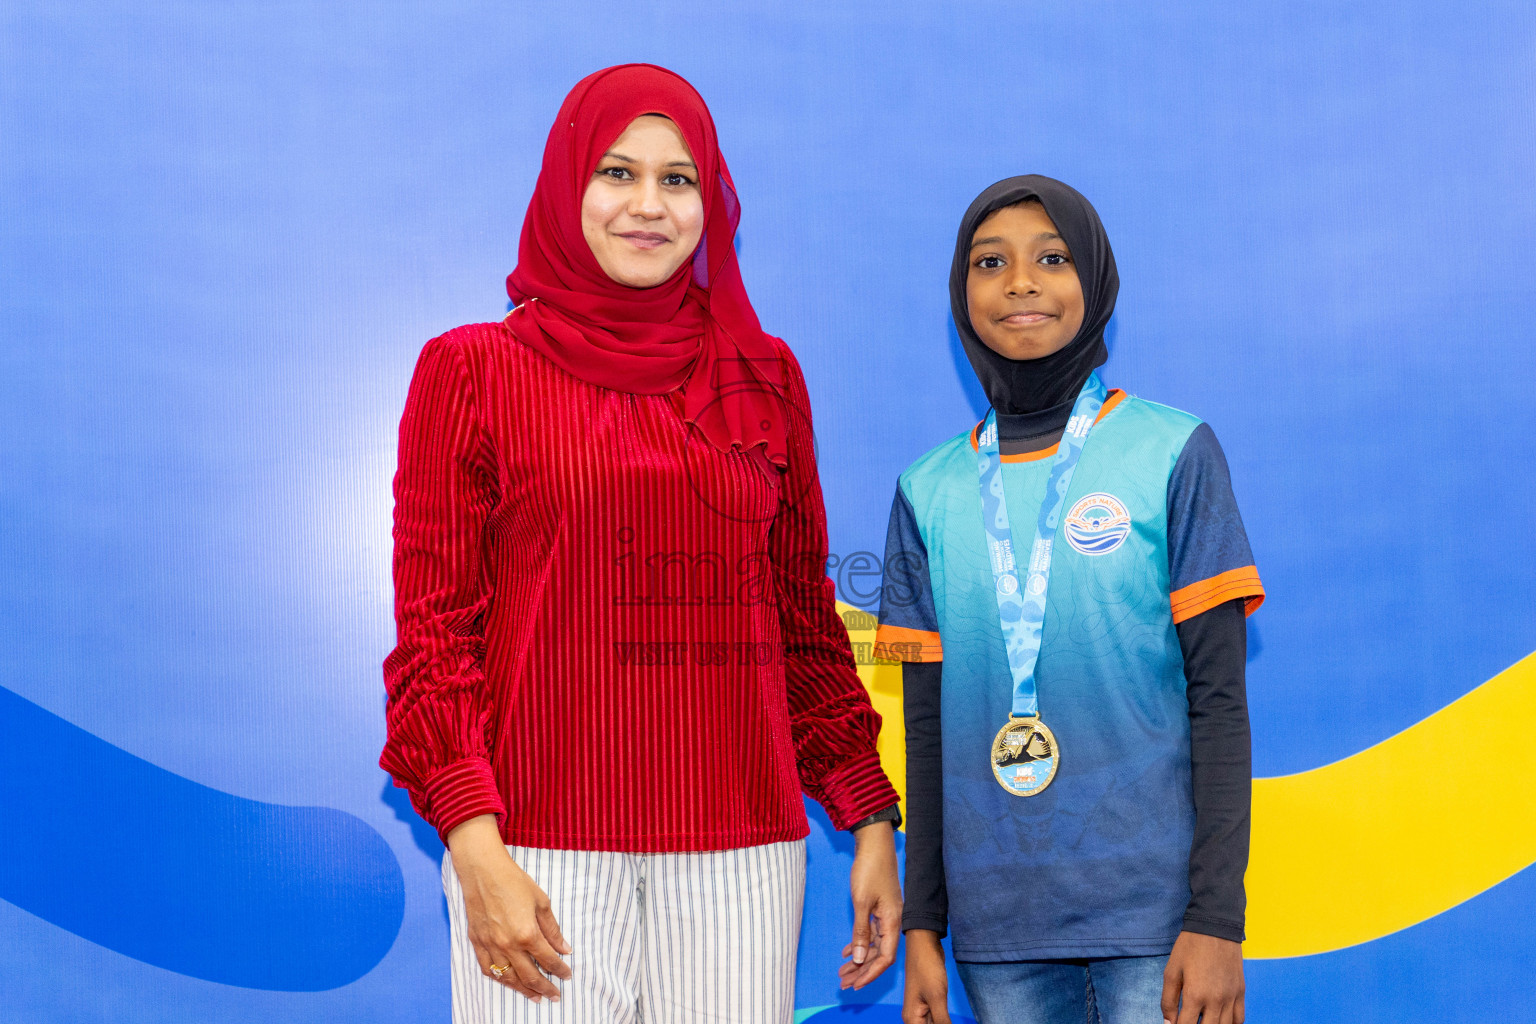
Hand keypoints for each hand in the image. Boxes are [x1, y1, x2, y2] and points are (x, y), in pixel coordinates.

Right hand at [446, 815, 572, 1001]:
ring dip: (523, 989)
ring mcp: (490, 945)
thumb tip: (564, 948)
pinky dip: (500, 979)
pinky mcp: (477, 942)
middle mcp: (508, 945)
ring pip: (508, 978)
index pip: (548, 960)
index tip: (567, 975)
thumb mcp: (541, 902)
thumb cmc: (514, 882)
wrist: (483, 871)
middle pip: (529, 975)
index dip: (560, 969)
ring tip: (535, 996)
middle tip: (555, 995)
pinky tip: (508, 982)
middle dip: (545, 988)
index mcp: (527, 933)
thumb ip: (552, 929)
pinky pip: (488, 969)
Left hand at [839, 821, 901, 988]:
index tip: (855, 985)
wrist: (874, 845)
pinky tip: (847, 952)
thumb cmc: (869, 870)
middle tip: (843, 983)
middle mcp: (892, 922)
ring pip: (874, 945)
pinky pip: (871, 933)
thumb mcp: (861, 903)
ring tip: (842, 972)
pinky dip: (859, 943)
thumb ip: (861, 932)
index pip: (885, 958)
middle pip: (879, 955)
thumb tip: (860, 959)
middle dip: (862, 971)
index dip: (871, 974)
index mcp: (892, 922)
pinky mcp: (880, 909)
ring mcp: (886, 915)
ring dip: (859, 959)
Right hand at [902, 929, 950, 1023]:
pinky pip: (938, 1019)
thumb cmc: (927, 967)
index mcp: (912, 1019)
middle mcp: (914, 1017)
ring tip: (951, 1015)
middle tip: (949, 1016)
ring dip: (945, 1023)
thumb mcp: (937, 998)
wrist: (924, 944)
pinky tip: (951, 1019)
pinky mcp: (930, 1003)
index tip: (947, 1021)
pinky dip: (945, 1021)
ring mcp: (922, 1010)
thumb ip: (942, 1022)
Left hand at [1161, 930, 1243, 1023]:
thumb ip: (1168, 1000)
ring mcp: (1231, 997)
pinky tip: (1219, 1019)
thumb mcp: (1171, 971)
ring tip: (1202, 1019)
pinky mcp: (1241, 992)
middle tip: (1188, 1019)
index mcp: (1195, 995)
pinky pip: (1239, 1019)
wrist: (1215, 927)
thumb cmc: (1189, 947)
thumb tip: (1169, 1023)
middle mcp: (1216, 1000)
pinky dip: (1230, 1023)